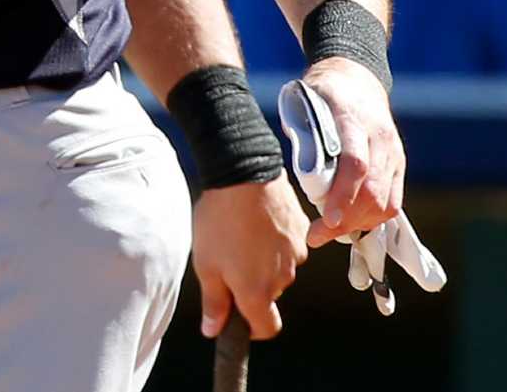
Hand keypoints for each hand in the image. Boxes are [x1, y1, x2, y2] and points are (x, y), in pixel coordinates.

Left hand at [193, 177, 309, 338]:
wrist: (243, 175)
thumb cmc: (219, 219)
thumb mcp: (205, 264)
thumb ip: (213, 302)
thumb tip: (212, 330)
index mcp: (257, 292)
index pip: (267, 327)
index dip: (252, 327)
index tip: (238, 316)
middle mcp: (283, 278)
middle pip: (270, 293)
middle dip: (251, 283)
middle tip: (227, 256)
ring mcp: (296, 254)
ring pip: (279, 267)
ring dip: (263, 259)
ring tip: (239, 232)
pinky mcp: (302, 230)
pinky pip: (287, 244)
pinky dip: (273, 238)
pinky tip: (255, 219)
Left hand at [297, 59, 405, 243]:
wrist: (357, 76)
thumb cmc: (323, 92)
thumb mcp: (306, 104)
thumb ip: (306, 138)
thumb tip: (307, 181)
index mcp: (353, 119)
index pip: (355, 164)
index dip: (343, 195)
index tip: (326, 218)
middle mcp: (380, 138)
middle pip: (373, 190)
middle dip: (347, 220)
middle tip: (317, 235)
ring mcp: (394, 152)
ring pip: (386, 201)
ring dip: (359, 223)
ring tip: (330, 231)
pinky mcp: (400, 164)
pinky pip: (393, 200)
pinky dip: (373, 218)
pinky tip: (351, 223)